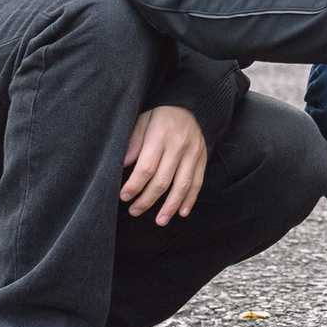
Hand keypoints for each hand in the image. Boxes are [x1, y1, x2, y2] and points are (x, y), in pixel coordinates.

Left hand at [122, 104, 207, 225]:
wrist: (193, 104)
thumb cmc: (161, 114)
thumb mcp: (143, 120)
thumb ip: (134, 141)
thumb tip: (123, 164)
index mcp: (160, 135)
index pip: (146, 167)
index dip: (135, 185)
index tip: (124, 196)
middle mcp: (179, 145)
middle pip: (163, 180)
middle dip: (148, 199)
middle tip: (135, 211)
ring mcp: (193, 153)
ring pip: (182, 185)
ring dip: (171, 206)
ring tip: (160, 221)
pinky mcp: (202, 158)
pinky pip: (198, 182)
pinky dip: (190, 199)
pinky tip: (182, 212)